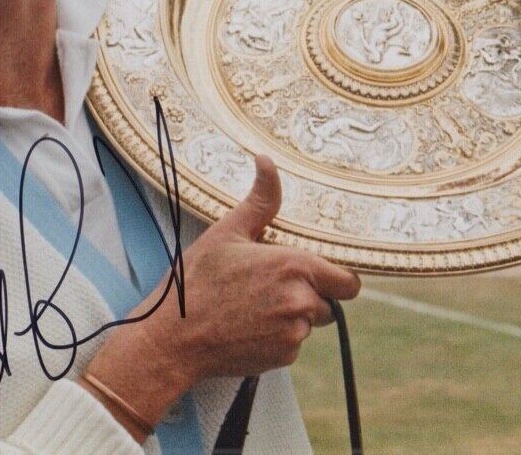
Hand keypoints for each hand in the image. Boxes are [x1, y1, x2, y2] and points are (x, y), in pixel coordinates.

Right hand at [82, 156, 360, 435]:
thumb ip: (260, 200)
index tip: (316, 275)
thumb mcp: (227, 233)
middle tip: (270, 288)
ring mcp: (293, 334)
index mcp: (295, 266)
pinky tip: (247, 327)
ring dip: (291, 317)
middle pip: (328, 303)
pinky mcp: (282, 358)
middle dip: (307, 295)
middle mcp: (302, 302)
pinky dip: (277, 338)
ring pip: (308, 324)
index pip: (348, 282)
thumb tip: (266, 161)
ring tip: (254, 306)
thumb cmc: (196, 282)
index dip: (336, 278)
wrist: (172, 338)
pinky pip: (291, 345)